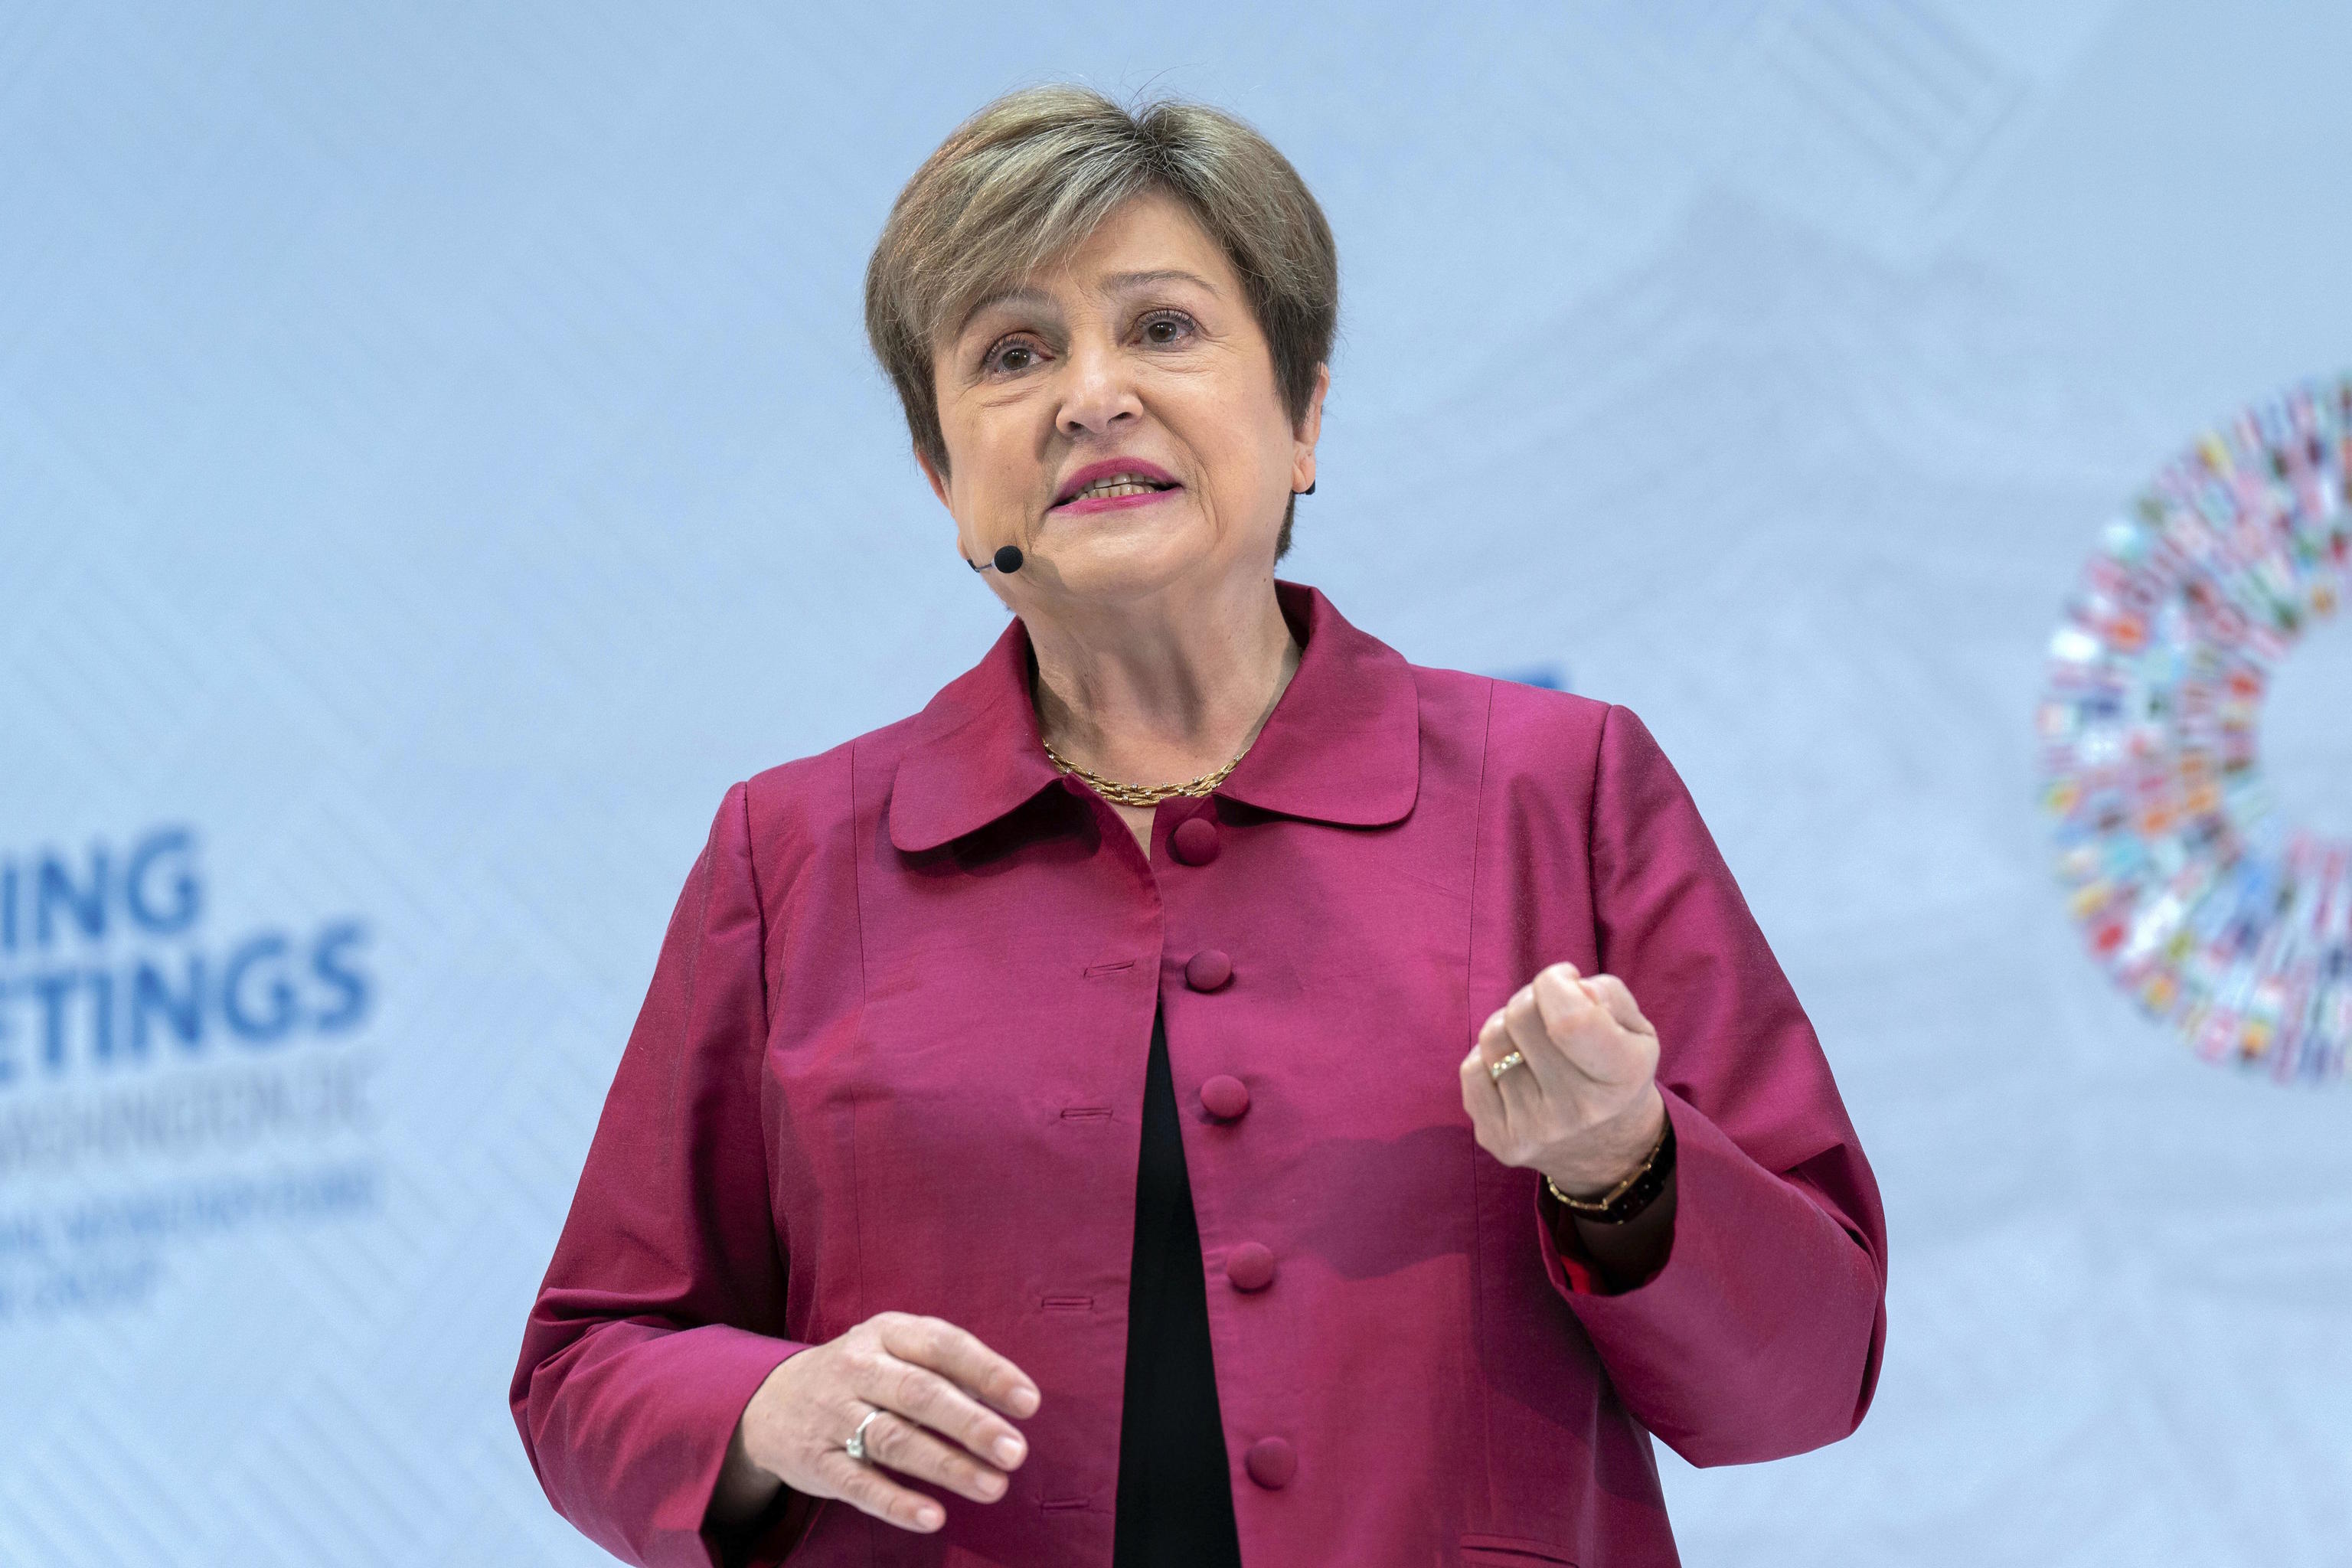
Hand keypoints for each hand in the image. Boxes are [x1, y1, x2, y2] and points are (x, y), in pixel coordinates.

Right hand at [725, 1311, 1039, 1534]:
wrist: (771, 1401)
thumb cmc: (862, 1376)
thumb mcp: (897, 1351)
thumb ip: (948, 1370)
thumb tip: (1013, 1400)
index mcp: (888, 1333)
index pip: (944, 1346)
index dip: (988, 1373)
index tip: (1029, 1403)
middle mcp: (858, 1368)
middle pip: (920, 1394)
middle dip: (971, 1424)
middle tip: (1015, 1452)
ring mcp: (834, 1415)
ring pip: (894, 1440)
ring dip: (947, 1466)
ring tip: (993, 1486)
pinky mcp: (817, 1461)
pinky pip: (858, 1484)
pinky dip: (896, 1502)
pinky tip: (933, 1516)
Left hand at [1460, 961, 1664, 1197]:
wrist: (1609, 1149)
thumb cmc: (1618, 1070)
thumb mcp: (1636, 1029)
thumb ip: (1607, 995)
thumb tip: (1564, 987)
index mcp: (1621, 1076)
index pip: (1569, 1018)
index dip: (1555, 983)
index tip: (1564, 979)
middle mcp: (1577, 1109)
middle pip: (1520, 1017)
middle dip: (1531, 998)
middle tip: (1547, 1009)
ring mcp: (1534, 1129)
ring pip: (1492, 1039)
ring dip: (1508, 1026)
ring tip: (1532, 1040)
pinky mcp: (1499, 1139)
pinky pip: (1472, 1069)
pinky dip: (1489, 1057)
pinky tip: (1516, 1068)